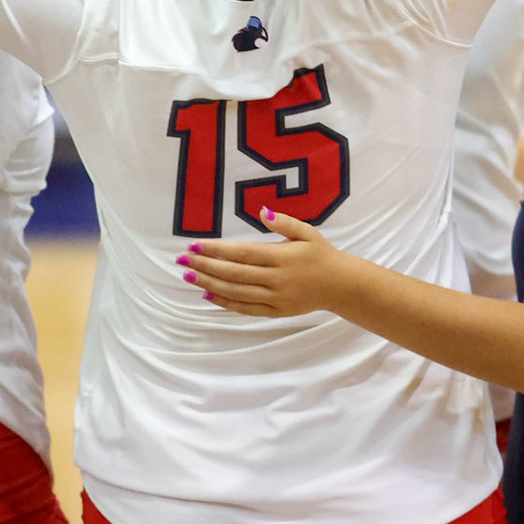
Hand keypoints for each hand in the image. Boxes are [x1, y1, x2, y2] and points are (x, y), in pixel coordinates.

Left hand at [180, 209, 351, 318]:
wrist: (341, 286)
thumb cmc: (321, 254)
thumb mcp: (307, 232)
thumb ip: (284, 222)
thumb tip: (262, 211)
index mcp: (281, 257)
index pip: (242, 253)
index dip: (216, 250)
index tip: (194, 246)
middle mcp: (276, 279)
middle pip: (234, 273)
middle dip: (205, 266)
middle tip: (182, 261)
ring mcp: (275, 298)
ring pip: (237, 292)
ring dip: (210, 284)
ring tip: (189, 277)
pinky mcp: (276, 312)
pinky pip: (246, 309)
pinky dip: (226, 303)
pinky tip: (209, 295)